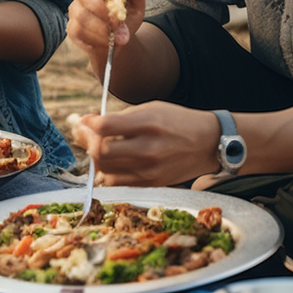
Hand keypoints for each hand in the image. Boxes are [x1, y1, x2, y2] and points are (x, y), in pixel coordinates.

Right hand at [67, 0, 144, 71]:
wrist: (118, 41)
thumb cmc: (126, 17)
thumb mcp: (137, 4)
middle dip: (101, 8)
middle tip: (117, 21)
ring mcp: (75, 11)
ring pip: (82, 16)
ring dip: (103, 29)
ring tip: (119, 37)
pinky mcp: (72, 29)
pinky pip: (80, 32)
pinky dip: (97, 39)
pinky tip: (108, 42)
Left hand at [73, 101, 219, 186]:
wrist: (208, 143)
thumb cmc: (176, 121)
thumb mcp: (150, 109)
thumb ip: (120, 118)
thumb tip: (89, 123)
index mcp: (147, 123)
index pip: (105, 126)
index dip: (88, 123)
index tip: (83, 119)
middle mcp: (148, 148)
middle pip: (101, 152)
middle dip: (86, 141)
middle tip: (84, 133)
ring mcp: (149, 170)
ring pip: (105, 171)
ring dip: (95, 158)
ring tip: (97, 146)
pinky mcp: (150, 184)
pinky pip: (116, 183)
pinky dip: (107, 173)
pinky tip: (109, 161)